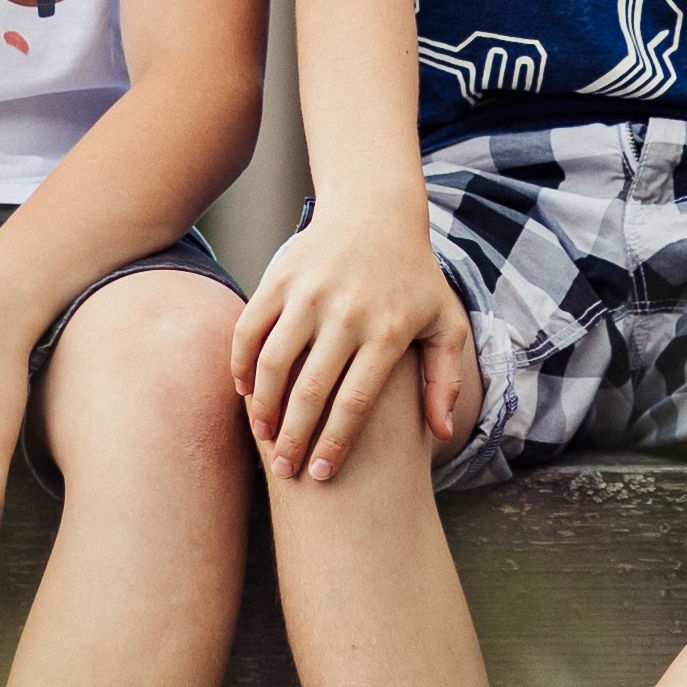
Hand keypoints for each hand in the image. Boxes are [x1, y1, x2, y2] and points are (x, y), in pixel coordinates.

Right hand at [234, 198, 473, 485]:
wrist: (377, 211)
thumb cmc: (415, 278)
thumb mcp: (444, 323)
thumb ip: (444, 379)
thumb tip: (442, 433)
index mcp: (388, 331)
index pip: (356, 401)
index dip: (335, 443)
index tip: (322, 475)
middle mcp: (347, 313)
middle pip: (312, 391)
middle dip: (295, 439)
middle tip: (287, 471)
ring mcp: (309, 294)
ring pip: (274, 364)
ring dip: (264, 408)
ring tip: (264, 438)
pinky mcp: (280, 277)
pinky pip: (250, 329)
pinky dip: (241, 364)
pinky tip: (245, 393)